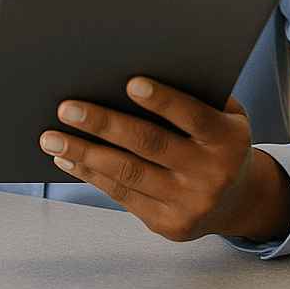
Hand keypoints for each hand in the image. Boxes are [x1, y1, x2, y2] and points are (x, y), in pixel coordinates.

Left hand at [38, 77, 289, 242]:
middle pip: (150, 145)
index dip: (163, 101)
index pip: (193, 116)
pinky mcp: (168, 225)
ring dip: (84, 153)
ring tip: (50, 136)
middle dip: (104, 125)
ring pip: (128, 174)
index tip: (130, 83)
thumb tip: (134, 63)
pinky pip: (122, 195)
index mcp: (228, 139)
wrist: (238, 200)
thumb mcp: (222, 113)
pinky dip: (90, 174)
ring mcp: (189, 204)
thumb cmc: (216, 137)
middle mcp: (212, 175)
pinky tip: (67, 157)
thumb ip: (192, 93)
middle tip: (66, 108)